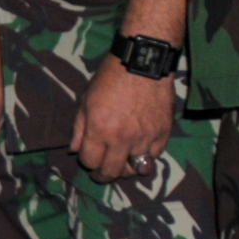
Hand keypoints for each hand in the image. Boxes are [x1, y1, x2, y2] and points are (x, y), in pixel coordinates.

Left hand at [71, 56, 173, 180]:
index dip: (88, 164)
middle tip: (103, 173)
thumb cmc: (110, 78)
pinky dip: (146, 157)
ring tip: (123, 162)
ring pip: (136, 168)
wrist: (143, 62)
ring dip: (127, 168)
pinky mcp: (163, 133)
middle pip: (113, 172)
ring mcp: (145, 137)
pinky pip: (154, 156)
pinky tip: (140, 150)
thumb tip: (74, 150)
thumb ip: (79, 128)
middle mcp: (122, 138)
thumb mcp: (86, 100)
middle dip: (104, 175)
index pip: (91, 162)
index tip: (89, 160)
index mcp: (99, 130)